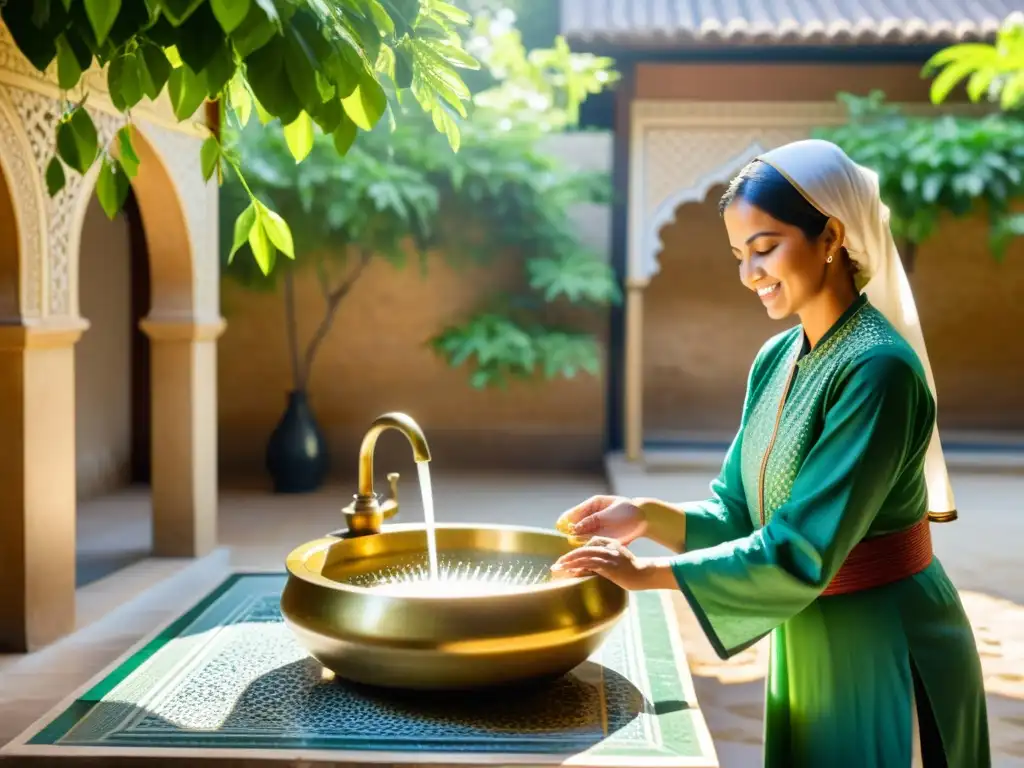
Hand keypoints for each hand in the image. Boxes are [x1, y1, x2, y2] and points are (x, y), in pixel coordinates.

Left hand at [551, 537, 675, 591]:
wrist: (644, 574)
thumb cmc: (630, 569)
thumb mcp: (617, 558)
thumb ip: (603, 559)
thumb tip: (585, 568)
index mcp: (610, 543)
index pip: (588, 544)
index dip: (575, 552)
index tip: (566, 560)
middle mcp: (608, 547)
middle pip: (583, 550)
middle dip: (568, 557)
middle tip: (557, 564)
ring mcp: (609, 557)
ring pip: (584, 557)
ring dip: (570, 563)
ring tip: (559, 568)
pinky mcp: (610, 567)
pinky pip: (591, 566)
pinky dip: (580, 569)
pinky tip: (572, 573)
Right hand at [555, 495, 646, 544]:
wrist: (643, 519)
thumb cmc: (627, 511)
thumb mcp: (609, 514)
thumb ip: (592, 521)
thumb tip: (575, 528)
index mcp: (592, 505)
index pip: (574, 513)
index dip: (565, 521)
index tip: (560, 528)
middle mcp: (591, 517)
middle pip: (575, 526)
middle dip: (569, 534)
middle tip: (565, 540)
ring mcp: (595, 528)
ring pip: (580, 536)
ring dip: (576, 542)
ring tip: (572, 548)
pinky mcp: (601, 538)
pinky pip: (589, 543)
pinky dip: (585, 547)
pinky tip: (582, 552)